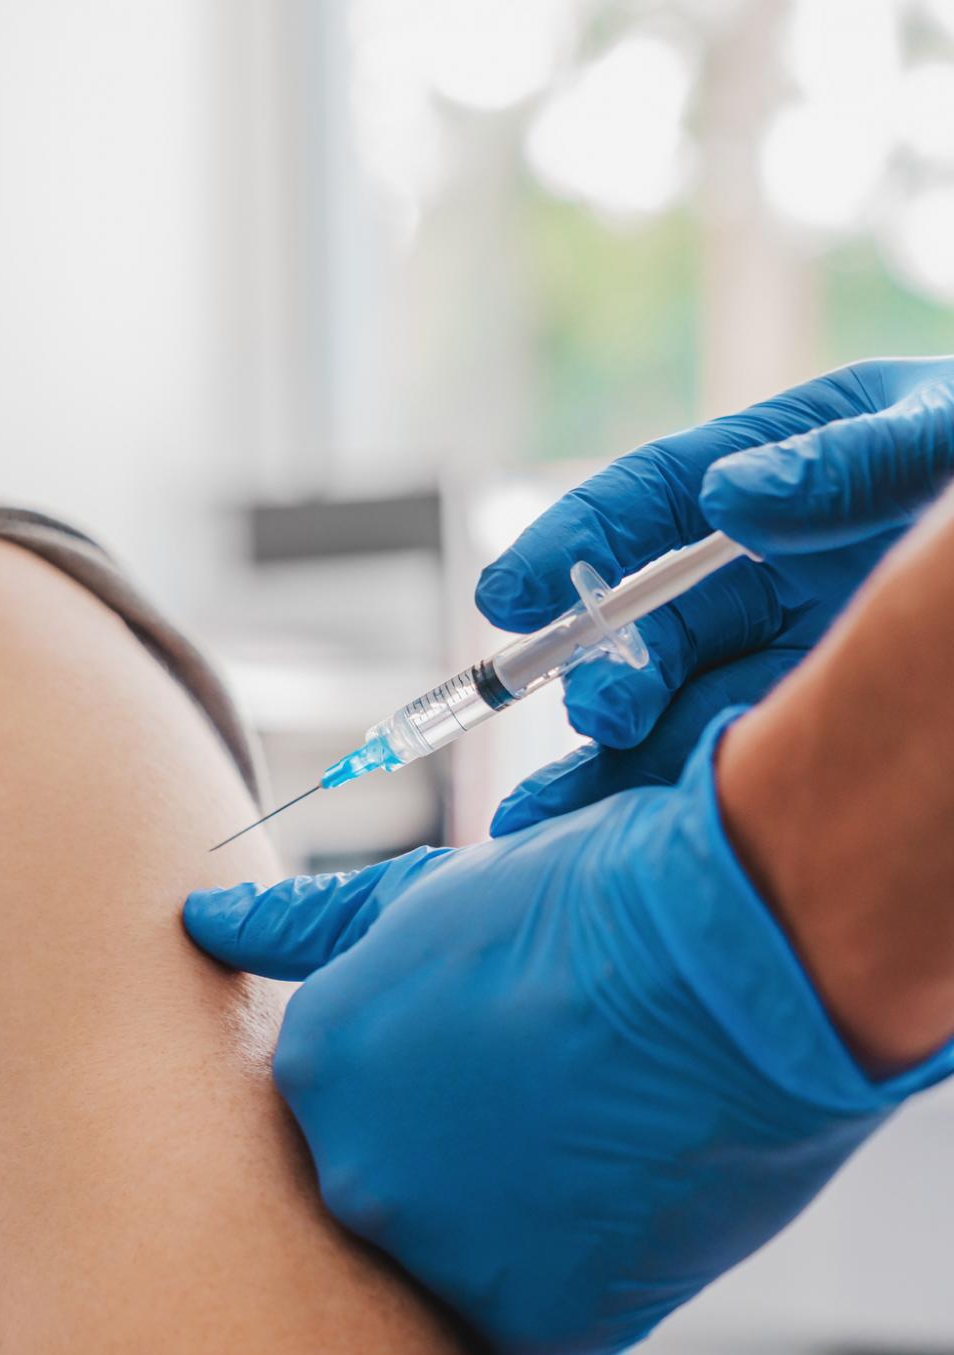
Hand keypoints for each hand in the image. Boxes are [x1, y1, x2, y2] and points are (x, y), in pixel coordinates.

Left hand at [183, 715, 953, 1354]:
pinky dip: (569, 1278)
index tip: (494, 1064)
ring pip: (459, 1257)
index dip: (430, 1086)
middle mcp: (349, 1168)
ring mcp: (434, 1249)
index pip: (346, 1107)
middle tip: (546, 1105)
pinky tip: (613, 1204)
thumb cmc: (581, 913)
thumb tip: (203, 916)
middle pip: (393, 1186)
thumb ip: (297, 926)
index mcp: (313, 1066)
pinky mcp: (530, 1317)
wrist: (727, 959)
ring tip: (589, 1144)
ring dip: (515, 1222)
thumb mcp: (419, 901)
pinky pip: (530, 1321)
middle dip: (458, 1158)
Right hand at [480, 356, 953, 833]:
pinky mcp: (805, 733)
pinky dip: (632, 805)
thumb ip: (848, 463)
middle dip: (599, 667)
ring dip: (599, 755)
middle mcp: (768, 570)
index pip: (653, 502)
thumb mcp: (946, 443)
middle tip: (600, 712)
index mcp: (785, 476)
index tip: (512, 592)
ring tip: (555, 813)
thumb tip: (734, 495)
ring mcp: (785, 656)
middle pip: (648, 619)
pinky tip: (578, 842)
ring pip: (662, 704)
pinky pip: (705, 767)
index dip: (574, 542)